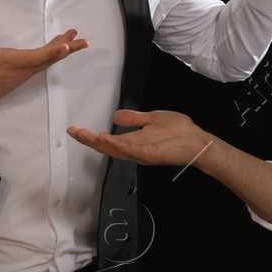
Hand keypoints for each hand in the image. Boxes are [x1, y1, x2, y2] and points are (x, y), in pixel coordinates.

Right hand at [0, 15, 87, 112]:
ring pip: (46, 62)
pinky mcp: (21, 76)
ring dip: (61, 50)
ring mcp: (22, 74)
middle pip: (48, 59)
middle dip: (67, 49)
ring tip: (73, 38)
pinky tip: (58, 47)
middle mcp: (19, 69)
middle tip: (83, 40)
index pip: (34, 57)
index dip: (51, 51)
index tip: (65, 45)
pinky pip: (41, 65)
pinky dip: (51, 55)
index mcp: (8, 61)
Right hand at [68, 109, 211, 167]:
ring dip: (98, 143)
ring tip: (82, 135)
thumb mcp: (153, 118)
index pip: (108, 141)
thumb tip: (115, 117)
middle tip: (73, 132)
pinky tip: (104, 138)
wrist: (198, 141)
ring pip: (114, 150)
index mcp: (134, 142)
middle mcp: (134, 150)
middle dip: (88, 140)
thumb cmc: (179, 131)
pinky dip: (116, 145)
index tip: (76, 129)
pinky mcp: (149, 154)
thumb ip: (134, 119)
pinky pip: (129, 150)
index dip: (91, 137)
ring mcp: (141, 153)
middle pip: (106, 148)